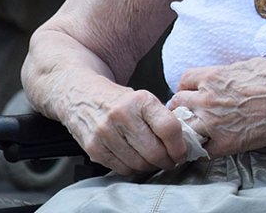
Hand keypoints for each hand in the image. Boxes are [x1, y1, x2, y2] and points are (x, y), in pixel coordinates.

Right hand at [67, 88, 189, 175]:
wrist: (82, 96)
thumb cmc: (120, 101)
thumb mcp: (144, 99)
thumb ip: (163, 118)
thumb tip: (183, 143)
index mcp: (140, 101)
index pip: (168, 128)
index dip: (179, 146)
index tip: (183, 153)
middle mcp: (121, 116)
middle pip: (154, 151)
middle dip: (168, 161)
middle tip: (172, 161)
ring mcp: (105, 134)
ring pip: (139, 163)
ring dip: (152, 167)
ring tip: (155, 161)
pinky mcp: (94, 148)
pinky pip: (122, 168)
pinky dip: (134, 169)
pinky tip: (138, 161)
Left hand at [169, 57, 265, 156]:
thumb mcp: (252, 64)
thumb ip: (231, 70)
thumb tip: (226, 74)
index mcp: (214, 78)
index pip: (184, 80)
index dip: (186, 86)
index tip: (191, 91)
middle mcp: (208, 100)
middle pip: (177, 103)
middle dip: (182, 107)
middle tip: (189, 111)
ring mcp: (213, 124)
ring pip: (183, 128)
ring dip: (187, 129)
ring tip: (194, 130)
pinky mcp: (224, 143)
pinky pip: (199, 151)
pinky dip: (199, 150)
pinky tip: (205, 147)